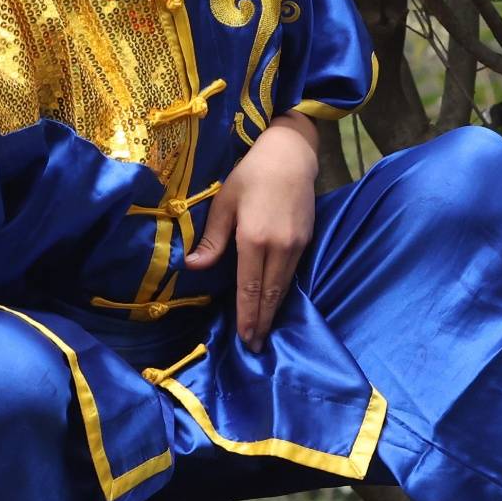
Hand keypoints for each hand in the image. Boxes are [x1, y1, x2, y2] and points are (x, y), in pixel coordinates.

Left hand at [185, 117, 321, 348]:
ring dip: (273, 312)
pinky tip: (276, 303)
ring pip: (284, 287)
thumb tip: (194, 266)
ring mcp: (297, 245)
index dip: (246, 315)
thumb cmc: (251, 173)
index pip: (250, 288)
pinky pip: (293, 275)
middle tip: (255, 347)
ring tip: (264, 332)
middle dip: (262, 323)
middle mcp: (279, 247)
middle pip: (270, 295)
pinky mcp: (307, 240)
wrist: (291, 153)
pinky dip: (283, 293)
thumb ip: (212, 238)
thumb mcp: (225, 201)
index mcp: (255, 239)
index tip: (244, 338)